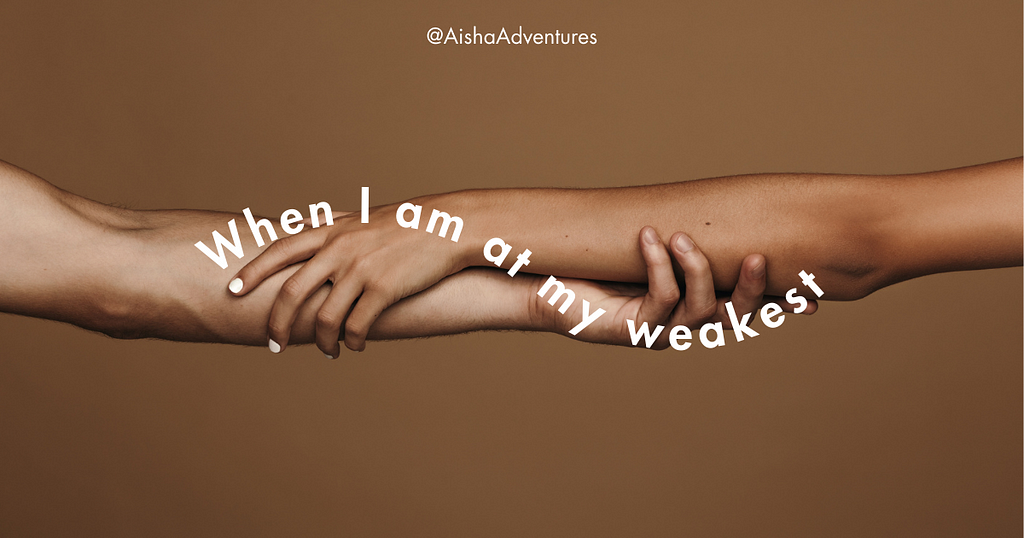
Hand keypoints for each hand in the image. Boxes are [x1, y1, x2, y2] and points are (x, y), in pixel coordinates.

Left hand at [228, 203, 465, 355]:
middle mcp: (340, 249)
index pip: (279, 251)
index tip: (231, 291)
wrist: (447, 226)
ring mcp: (361, 270)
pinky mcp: (384, 289)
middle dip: (278, 324)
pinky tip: (354, 347)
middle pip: (292, 292)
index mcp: (331, 231)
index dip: (252, 272)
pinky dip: (351, 342)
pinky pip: (357, 326)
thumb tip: (305, 226)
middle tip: (274, 344)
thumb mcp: (362, 219)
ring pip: (326, 317)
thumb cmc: (405, 225)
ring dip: (322, 341)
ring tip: (328, 351)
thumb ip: (332, 225)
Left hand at [545, 227, 815, 348]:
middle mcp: (683, 325)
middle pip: (734, 316)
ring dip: (697, 268)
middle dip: (749, 287)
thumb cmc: (601, 264)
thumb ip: (684, 235)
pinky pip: (660, 297)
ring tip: (683, 237)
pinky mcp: (634, 330)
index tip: (813, 296)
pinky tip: (650, 238)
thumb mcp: (651, 247)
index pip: (746, 305)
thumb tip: (716, 199)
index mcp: (695, 307)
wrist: (551, 286)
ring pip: (701, 309)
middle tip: (757, 257)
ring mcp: (660, 331)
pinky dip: (659, 264)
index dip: (779, 302)